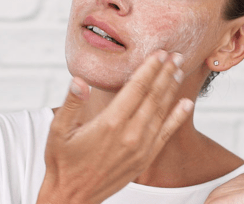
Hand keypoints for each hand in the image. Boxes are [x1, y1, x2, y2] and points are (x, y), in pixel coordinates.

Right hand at [37, 50, 193, 203]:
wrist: (72, 198)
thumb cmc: (63, 161)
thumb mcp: (58, 130)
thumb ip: (71, 104)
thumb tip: (79, 80)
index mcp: (110, 123)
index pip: (136, 88)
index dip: (150, 68)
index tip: (159, 53)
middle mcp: (130, 134)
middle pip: (153, 96)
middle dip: (166, 73)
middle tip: (177, 55)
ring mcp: (140, 148)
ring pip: (161, 111)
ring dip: (172, 89)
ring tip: (179, 71)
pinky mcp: (144, 159)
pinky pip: (166, 134)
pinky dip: (177, 118)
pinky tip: (186, 104)